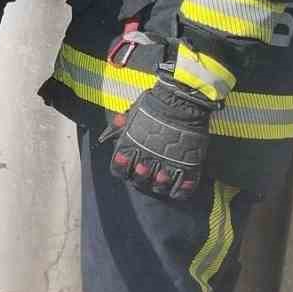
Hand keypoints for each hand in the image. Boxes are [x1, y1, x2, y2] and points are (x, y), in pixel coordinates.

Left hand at [104, 72, 215, 200]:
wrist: (181, 99)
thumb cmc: (153, 104)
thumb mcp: (131, 113)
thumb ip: (117, 127)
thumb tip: (104, 138)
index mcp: (130, 146)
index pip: (119, 169)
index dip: (122, 169)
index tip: (127, 166)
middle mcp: (147, 157)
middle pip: (139, 180)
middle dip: (140, 178)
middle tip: (145, 171)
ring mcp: (168, 163)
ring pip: (159, 186)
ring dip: (158, 184)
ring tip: (161, 177)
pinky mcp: (188, 165)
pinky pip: (183, 188)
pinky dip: (180, 191)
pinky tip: (176, 188)